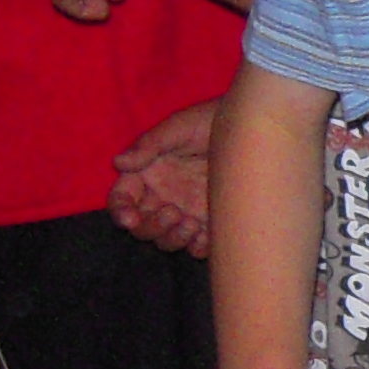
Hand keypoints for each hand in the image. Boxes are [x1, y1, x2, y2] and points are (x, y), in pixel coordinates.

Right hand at [110, 99, 215, 256]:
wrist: (250, 131)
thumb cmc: (209, 121)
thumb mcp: (179, 127)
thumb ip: (148, 145)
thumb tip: (118, 163)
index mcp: (146, 174)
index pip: (121, 198)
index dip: (120, 211)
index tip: (129, 218)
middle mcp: (161, 197)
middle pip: (142, 227)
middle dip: (151, 227)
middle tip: (173, 212)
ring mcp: (185, 212)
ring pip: (166, 241)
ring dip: (173, 239)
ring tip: (192, 222)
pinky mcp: (208, 222)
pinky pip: (196, 246)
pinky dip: (197, 247)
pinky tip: (206, 235)